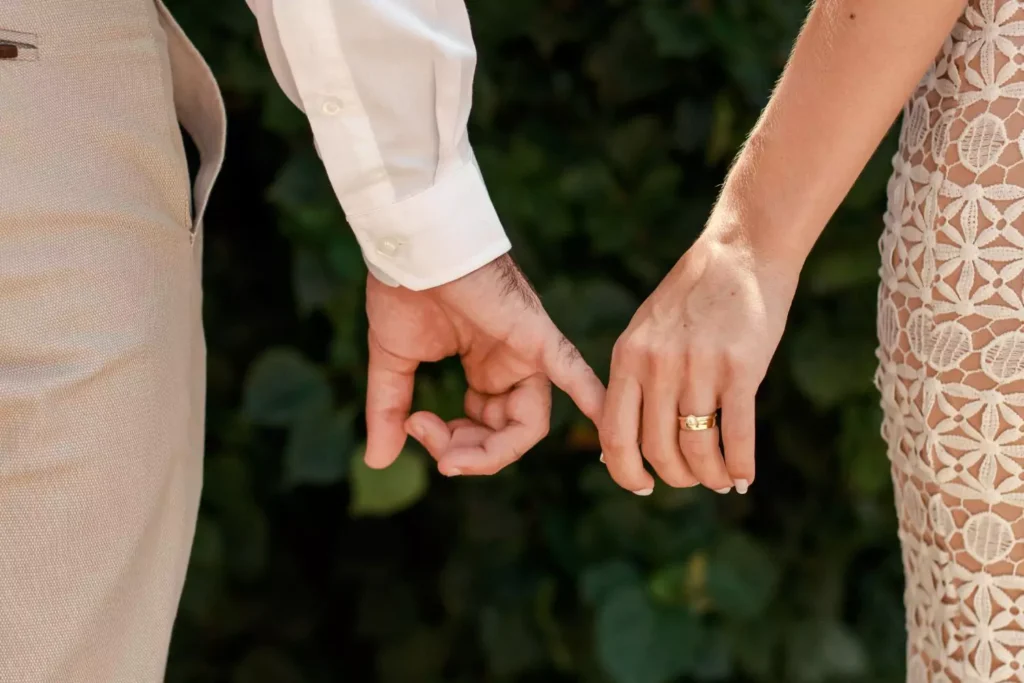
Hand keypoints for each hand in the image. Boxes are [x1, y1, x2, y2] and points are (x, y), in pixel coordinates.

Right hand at [364, 254, 604, 475]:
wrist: (410, 247)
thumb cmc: (403, 290)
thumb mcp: (394, 362)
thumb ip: (389, 410)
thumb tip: (379, 460)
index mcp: (483, 368)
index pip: (483, 429)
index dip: (452, 444)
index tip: (413, 428)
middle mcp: (511, 365)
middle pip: (507, 434)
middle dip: (469, 453)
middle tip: (437, 453)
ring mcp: (526, 352)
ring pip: (530, 422)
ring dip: (492, 450)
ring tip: (452, 455)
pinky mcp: (536, 336)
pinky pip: (573, 373)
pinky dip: (593, 403)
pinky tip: (611, 436)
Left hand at [599, 220, 798, 494]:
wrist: (741, 253)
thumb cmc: (693, 298)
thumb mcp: (646, 332)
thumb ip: (633, 381)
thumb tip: (616, 445)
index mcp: (628, 357)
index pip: (615, 435)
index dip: (625, 472)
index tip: (643, 486)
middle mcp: (657, 365)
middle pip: (657, 449)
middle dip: (676, 477)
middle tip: (691, 480)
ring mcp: (699, 367)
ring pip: (697, 448)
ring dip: (709, 476)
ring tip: (719, 481)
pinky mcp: (741, 367)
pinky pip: (736, 435)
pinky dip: (739, 465)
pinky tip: (743, 477)